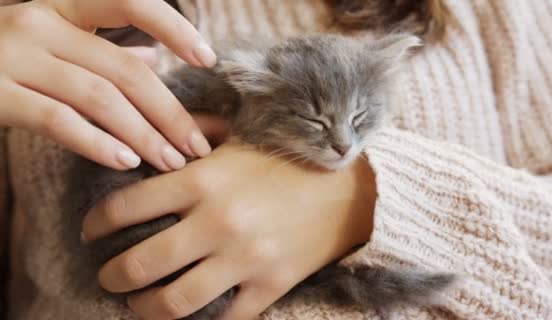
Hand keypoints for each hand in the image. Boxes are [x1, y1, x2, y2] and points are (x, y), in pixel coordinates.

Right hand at [0, 0, 217, 170]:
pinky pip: (57, 120)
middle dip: (169, 111)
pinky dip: (96, 142)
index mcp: (60, 6)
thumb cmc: (0, 55)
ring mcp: (13, 56)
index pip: (129, 1)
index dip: (174, 26)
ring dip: (143, 134)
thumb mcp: (50, 37)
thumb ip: (100, 46)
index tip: (207, 58)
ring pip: (100, 97)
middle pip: (126, 69)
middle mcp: (38, 22)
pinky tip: (125, 161)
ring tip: (170, 161)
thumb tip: (153, 52)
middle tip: (196, 145)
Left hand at [82, 143, 376, 319]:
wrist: (351, 186)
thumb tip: (157, 135)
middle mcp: (217, 222)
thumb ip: (195, 132)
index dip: (95, 224)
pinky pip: (224, 319)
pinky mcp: (270, 285)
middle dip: (111, 276)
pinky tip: (189, 315)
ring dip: (143, 308)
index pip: (124, 207)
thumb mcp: (240, 136)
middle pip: (139, 265)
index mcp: (202, 180)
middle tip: (108, 275)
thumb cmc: (290, 158)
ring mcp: (244, 259)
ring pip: (173, 302)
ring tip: (138, 303)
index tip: (91, 233)